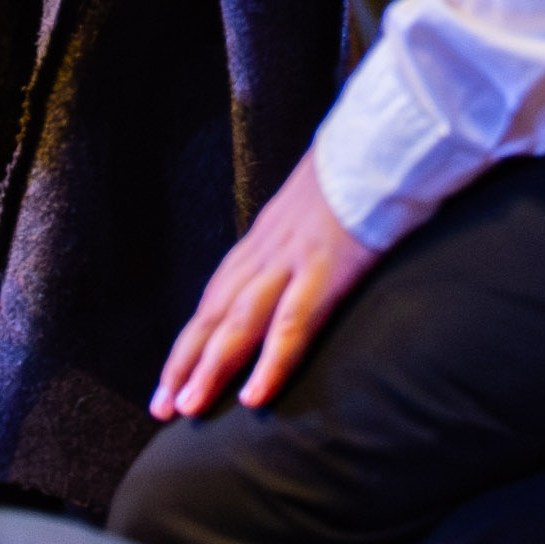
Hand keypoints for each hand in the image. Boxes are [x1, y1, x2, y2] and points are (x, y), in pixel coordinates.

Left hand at [153, 148, 380, 418]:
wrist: (383, 135)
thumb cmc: (361, 166)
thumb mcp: (320, 201)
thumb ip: (303, 233)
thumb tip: (302, 259)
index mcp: (267, 236)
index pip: (218, 293)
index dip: (194, 335)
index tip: (173, 373)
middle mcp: (268, 249)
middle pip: (215, 311)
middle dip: (185, 360)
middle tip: (161, 406)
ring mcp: (292, 258)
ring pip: (239, 323)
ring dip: (209, 367)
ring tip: (186, 408)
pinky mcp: (325, 268)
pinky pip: (292, 324)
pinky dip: (270, 363)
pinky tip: (254, 397)